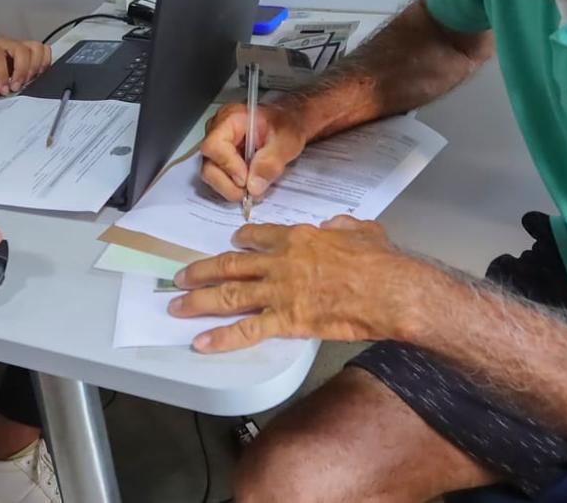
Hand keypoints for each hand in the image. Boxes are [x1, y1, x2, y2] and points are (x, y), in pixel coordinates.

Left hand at [0, 37, 51, 96]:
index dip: (2, 75)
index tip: (4, 91)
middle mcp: (6, 42)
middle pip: (22, 50)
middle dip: (22, 72)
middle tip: (16, 88)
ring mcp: (21, 44)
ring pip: (37, 48)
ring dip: (35, 67)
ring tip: (27, 82)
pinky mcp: (31, 50)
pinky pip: (45, 51)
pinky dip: (44, 64)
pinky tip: (35, 76)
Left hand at [168, 216, 434, 351]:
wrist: (389, 290)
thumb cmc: (382, 260)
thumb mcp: (362, 229)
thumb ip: (342, 226)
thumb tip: (334, 225)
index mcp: (299, 238)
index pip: (260, 236)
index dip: (242, 240)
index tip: (232, 242)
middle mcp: (281, 262)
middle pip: (231, 264)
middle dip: (202, 270)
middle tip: (180, 277)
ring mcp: (280, 291)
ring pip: (230, 294)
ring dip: (199, 300)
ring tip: (177, 305)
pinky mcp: (287, 320)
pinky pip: (247, 329)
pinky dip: (222, 337)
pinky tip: (201, 342)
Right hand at [199, 101, 306, 202]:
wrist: (287, 122)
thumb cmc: (285, 124)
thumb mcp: (287, 140)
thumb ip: (270, 162)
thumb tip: (254, 185)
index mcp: (232, 118)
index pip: (214, 145)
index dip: (228, 166)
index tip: (246, 179)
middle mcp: (218, 130)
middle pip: (209, 164)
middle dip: (229, 183)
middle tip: (250, 190)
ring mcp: (217, 144)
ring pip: (211, 174)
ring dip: (231, 186)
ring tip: (253, 185)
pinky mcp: (220, 157)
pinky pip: (218, 176)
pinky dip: (233, 185)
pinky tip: (249, 182)